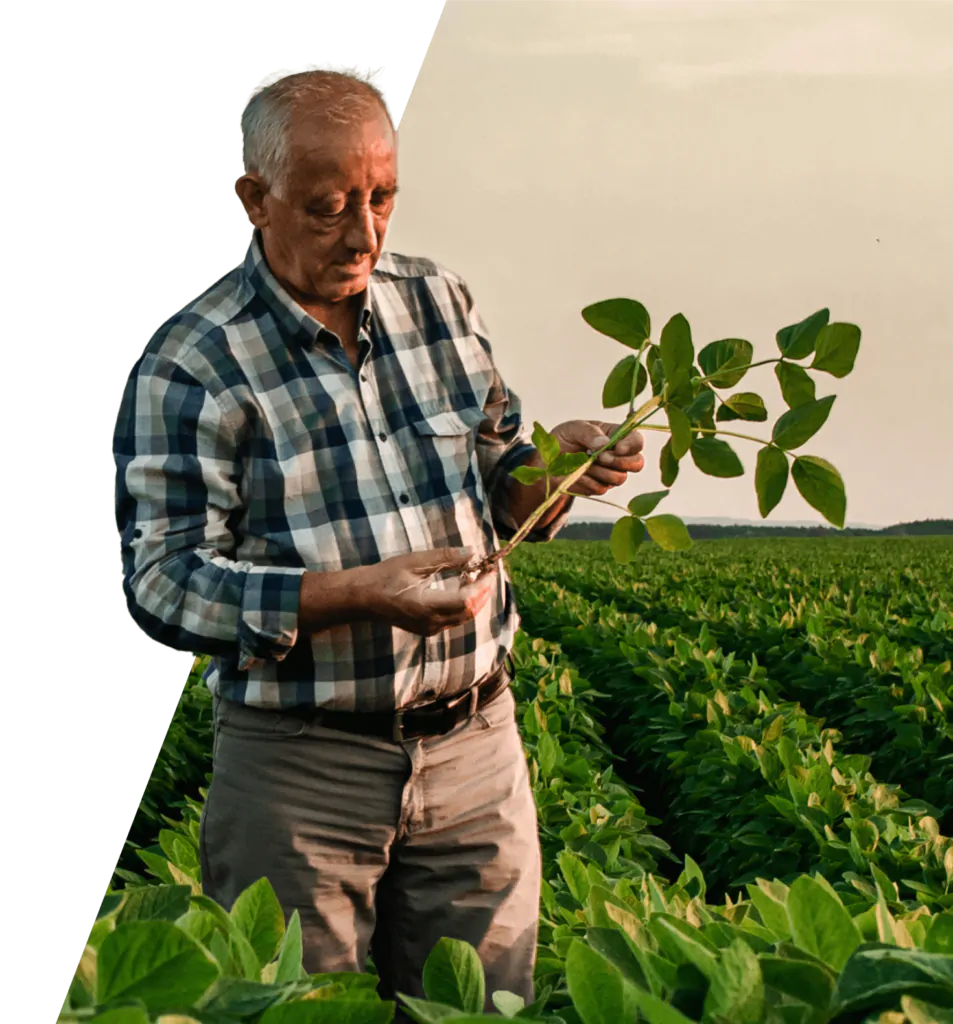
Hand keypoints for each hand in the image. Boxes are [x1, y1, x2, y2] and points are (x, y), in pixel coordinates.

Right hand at [363, 548, 497, 636]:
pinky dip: (463, 604)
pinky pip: (453, 619)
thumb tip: (472, 553)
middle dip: (483, 592)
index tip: (489, 567)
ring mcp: (430, 629)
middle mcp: (432, 623)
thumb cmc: (386, 576)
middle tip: (487, 571)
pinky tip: (460, 586)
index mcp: (427, 607)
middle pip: (469, 612)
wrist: (362, 597)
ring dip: (474, 598)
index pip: (467, 600)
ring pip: (463, 617)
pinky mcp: (427, 629)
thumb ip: (446, 558)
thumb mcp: (415, 562)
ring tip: (475, 575)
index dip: (482, 584)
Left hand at [549, 420, 644, 496]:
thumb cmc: (565, 438)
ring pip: (619, 478)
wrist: (548, 460)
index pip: (636, 441)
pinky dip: (587, 480)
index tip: (618, 448)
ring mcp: (611, 472)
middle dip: (619, 461)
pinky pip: (601, 488)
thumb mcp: (574, 429)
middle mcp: (618, 455)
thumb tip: (604, 444)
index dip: (632, 446)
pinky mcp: (600, 486)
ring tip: (583, 462)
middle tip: (599, 457)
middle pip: (637, 463)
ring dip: (599, 471)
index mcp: (616, 435)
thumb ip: (589, 433)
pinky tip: (577, 472)